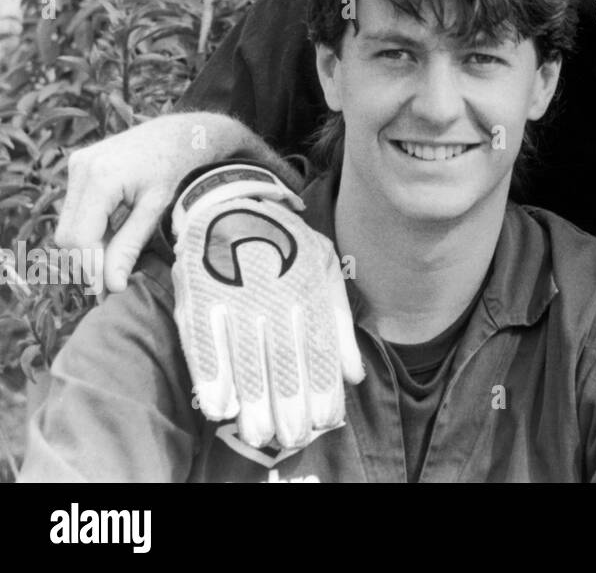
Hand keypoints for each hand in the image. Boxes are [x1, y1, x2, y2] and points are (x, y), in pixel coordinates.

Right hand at [56, 113, 283, 292]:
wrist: (180, 133)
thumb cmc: (177, 168)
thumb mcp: (156, 209)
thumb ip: (130, 246)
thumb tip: (111, 285)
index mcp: (101, 177)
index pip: (80, 238)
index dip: (92, 267)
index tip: (108, 290)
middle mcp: (81, 168)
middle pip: (68, 235)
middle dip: (89, 260)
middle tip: (113, 280)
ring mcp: (77, 165)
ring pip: (68, 224)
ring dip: (89, 246)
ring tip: (118, 256)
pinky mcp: (79, 166)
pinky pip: (75, 209)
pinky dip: (91, 228)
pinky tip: (114, 233)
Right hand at [171, 163, 363, 449]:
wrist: (232, 203)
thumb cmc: (286, 244)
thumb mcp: (324, 267)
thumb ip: (339, 322)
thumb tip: (353, 376)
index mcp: (308, 284)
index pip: (317, 343)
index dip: (320, 385)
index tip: (323, 420)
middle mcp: (273, 290)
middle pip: (283, 354)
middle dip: (287, 401)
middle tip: (290, 437)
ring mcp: (234, 292)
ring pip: (245, 353)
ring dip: (252, 398)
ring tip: (258, 433)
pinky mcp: (198, 294)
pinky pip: (205, 341)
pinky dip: (212, 375)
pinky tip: (219, 406)